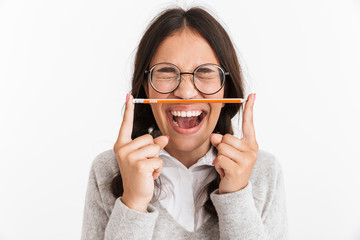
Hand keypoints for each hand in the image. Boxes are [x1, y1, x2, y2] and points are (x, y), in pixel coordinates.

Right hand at [113, 94, 168, 211]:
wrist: (134, 195)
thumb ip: (152, 145)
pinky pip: (159, 159)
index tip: (128, 96)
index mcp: (121, 145)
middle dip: (152, 150)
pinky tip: (150, 175)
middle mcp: (122, 149)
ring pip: (155, 147)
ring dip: (156, 159)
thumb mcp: (144, 157)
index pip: (125, 125)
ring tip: (147, 169)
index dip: (128, 110)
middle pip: (149, 138)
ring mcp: (129, 157)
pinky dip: (158, 168)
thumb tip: (165, 138)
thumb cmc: (139, 175)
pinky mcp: (139, 165)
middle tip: (144, 163)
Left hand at [210, 93, 258, 193]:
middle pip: (226, 137)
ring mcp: (247, 160)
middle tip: (227, 159)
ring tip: (226, 165)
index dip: (250, 109)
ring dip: (219, 157)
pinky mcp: (238, 169)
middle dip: (222, 148)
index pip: (249, 123)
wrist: (235, 190)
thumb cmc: (231, 167)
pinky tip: (225, 171)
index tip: (252, 95)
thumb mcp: (227, 152)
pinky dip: (218, 165)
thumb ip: (222, 141)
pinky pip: (220, 159)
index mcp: (250, 144)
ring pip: (222, 148)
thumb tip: (214, 136)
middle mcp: (252, 150)